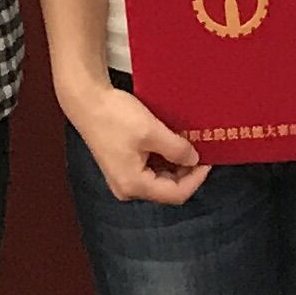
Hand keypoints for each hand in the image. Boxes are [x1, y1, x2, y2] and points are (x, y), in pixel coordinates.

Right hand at [62, 80, 210, 206]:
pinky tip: (169, 142)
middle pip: (167, 188)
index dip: (196, 178)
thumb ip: (176, 149)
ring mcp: (122, 178)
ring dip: (174, 164)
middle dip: (186, 171)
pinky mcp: (121, 165)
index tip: (208, 160)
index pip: (176, 194)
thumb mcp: (151, 131)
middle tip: (200, 149)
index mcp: (134, 185)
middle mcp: (127, 188)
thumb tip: (194, 159)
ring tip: (186, 143)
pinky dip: (162, 158)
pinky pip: (148, 169)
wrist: (86, 101)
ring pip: (158, 178)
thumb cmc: (115, 116)